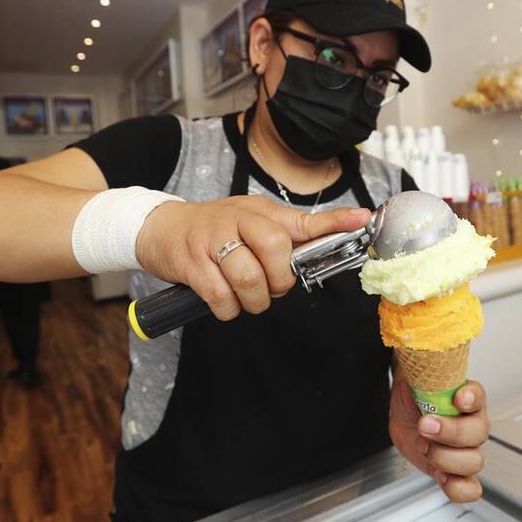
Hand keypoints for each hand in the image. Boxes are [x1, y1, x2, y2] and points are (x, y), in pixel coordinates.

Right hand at [136, 196, 369, 319]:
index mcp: (259, 213)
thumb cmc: (212, 230)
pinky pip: (220, 295)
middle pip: (276, 250)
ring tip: (246, 297)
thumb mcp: (248, 222)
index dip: (335, 222)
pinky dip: (227, 308)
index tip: (363, 219)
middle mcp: (237, 220)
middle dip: (279, 280)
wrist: (159, 228)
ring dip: (253, 299)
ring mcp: (213, 240)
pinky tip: (224, 302)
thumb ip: (284, 235)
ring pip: (249, 278)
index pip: (303, 218)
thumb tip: (327, 246)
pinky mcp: (191, 263)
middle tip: (271, 287)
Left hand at [389, 369, 488, 502]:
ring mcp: (465, 450)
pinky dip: (458, 489)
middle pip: (477, 433)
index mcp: (467, 399)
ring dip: (445, 458)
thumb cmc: (417, 395)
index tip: (459, 399)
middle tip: (425, 425)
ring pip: (474, 461)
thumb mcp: (413, 383)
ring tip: (423, 446)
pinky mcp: (454, 470)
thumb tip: (414, 387)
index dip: (471, 398)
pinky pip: (469, 487)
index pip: (477, 396)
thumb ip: (418, 382)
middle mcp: (472, 424)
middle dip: (451, 432)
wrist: (407, 414)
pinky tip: (442, 477)